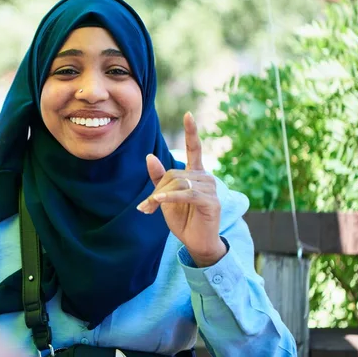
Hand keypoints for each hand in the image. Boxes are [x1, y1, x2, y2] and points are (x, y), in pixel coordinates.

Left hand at [137, 112, 224, 266]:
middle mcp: (205, 177)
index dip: (191, 132)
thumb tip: (149, 156)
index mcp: (196, 173)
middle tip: (146, 207)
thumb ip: (159, 178)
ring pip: (177, 183)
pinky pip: (185, 194)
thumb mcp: (166, 197)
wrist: (197, 243)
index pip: (194, 148)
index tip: (188, 114)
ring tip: (151, 209)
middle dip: (157, 190)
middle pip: (173, 173)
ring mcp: (210, 188)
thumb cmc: (183, 219)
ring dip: (160, 197)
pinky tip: (157, 202)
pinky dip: (169, 197)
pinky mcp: (211, 201)